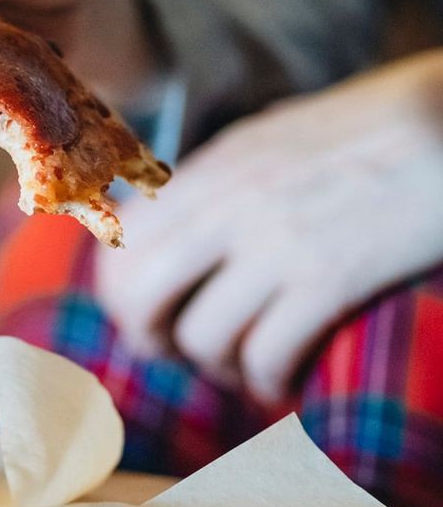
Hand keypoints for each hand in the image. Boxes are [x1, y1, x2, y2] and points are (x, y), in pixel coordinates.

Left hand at [97, 54, 442, 402]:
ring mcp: (276, 240)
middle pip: (139, 295)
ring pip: (201, 337)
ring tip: (248, 367)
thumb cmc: (383, 125)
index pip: (125, 240)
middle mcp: (232, 202)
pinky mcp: (329, 278)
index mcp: (219, 164)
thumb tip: (180, 219)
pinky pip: (267, 356)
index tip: (152, 316)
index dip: (123, 294)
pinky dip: (270, 381)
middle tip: (183, 354)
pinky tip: (287, 378)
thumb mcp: (285, 135)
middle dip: (152, 340)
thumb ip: (230, 176)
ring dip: (219, 367)